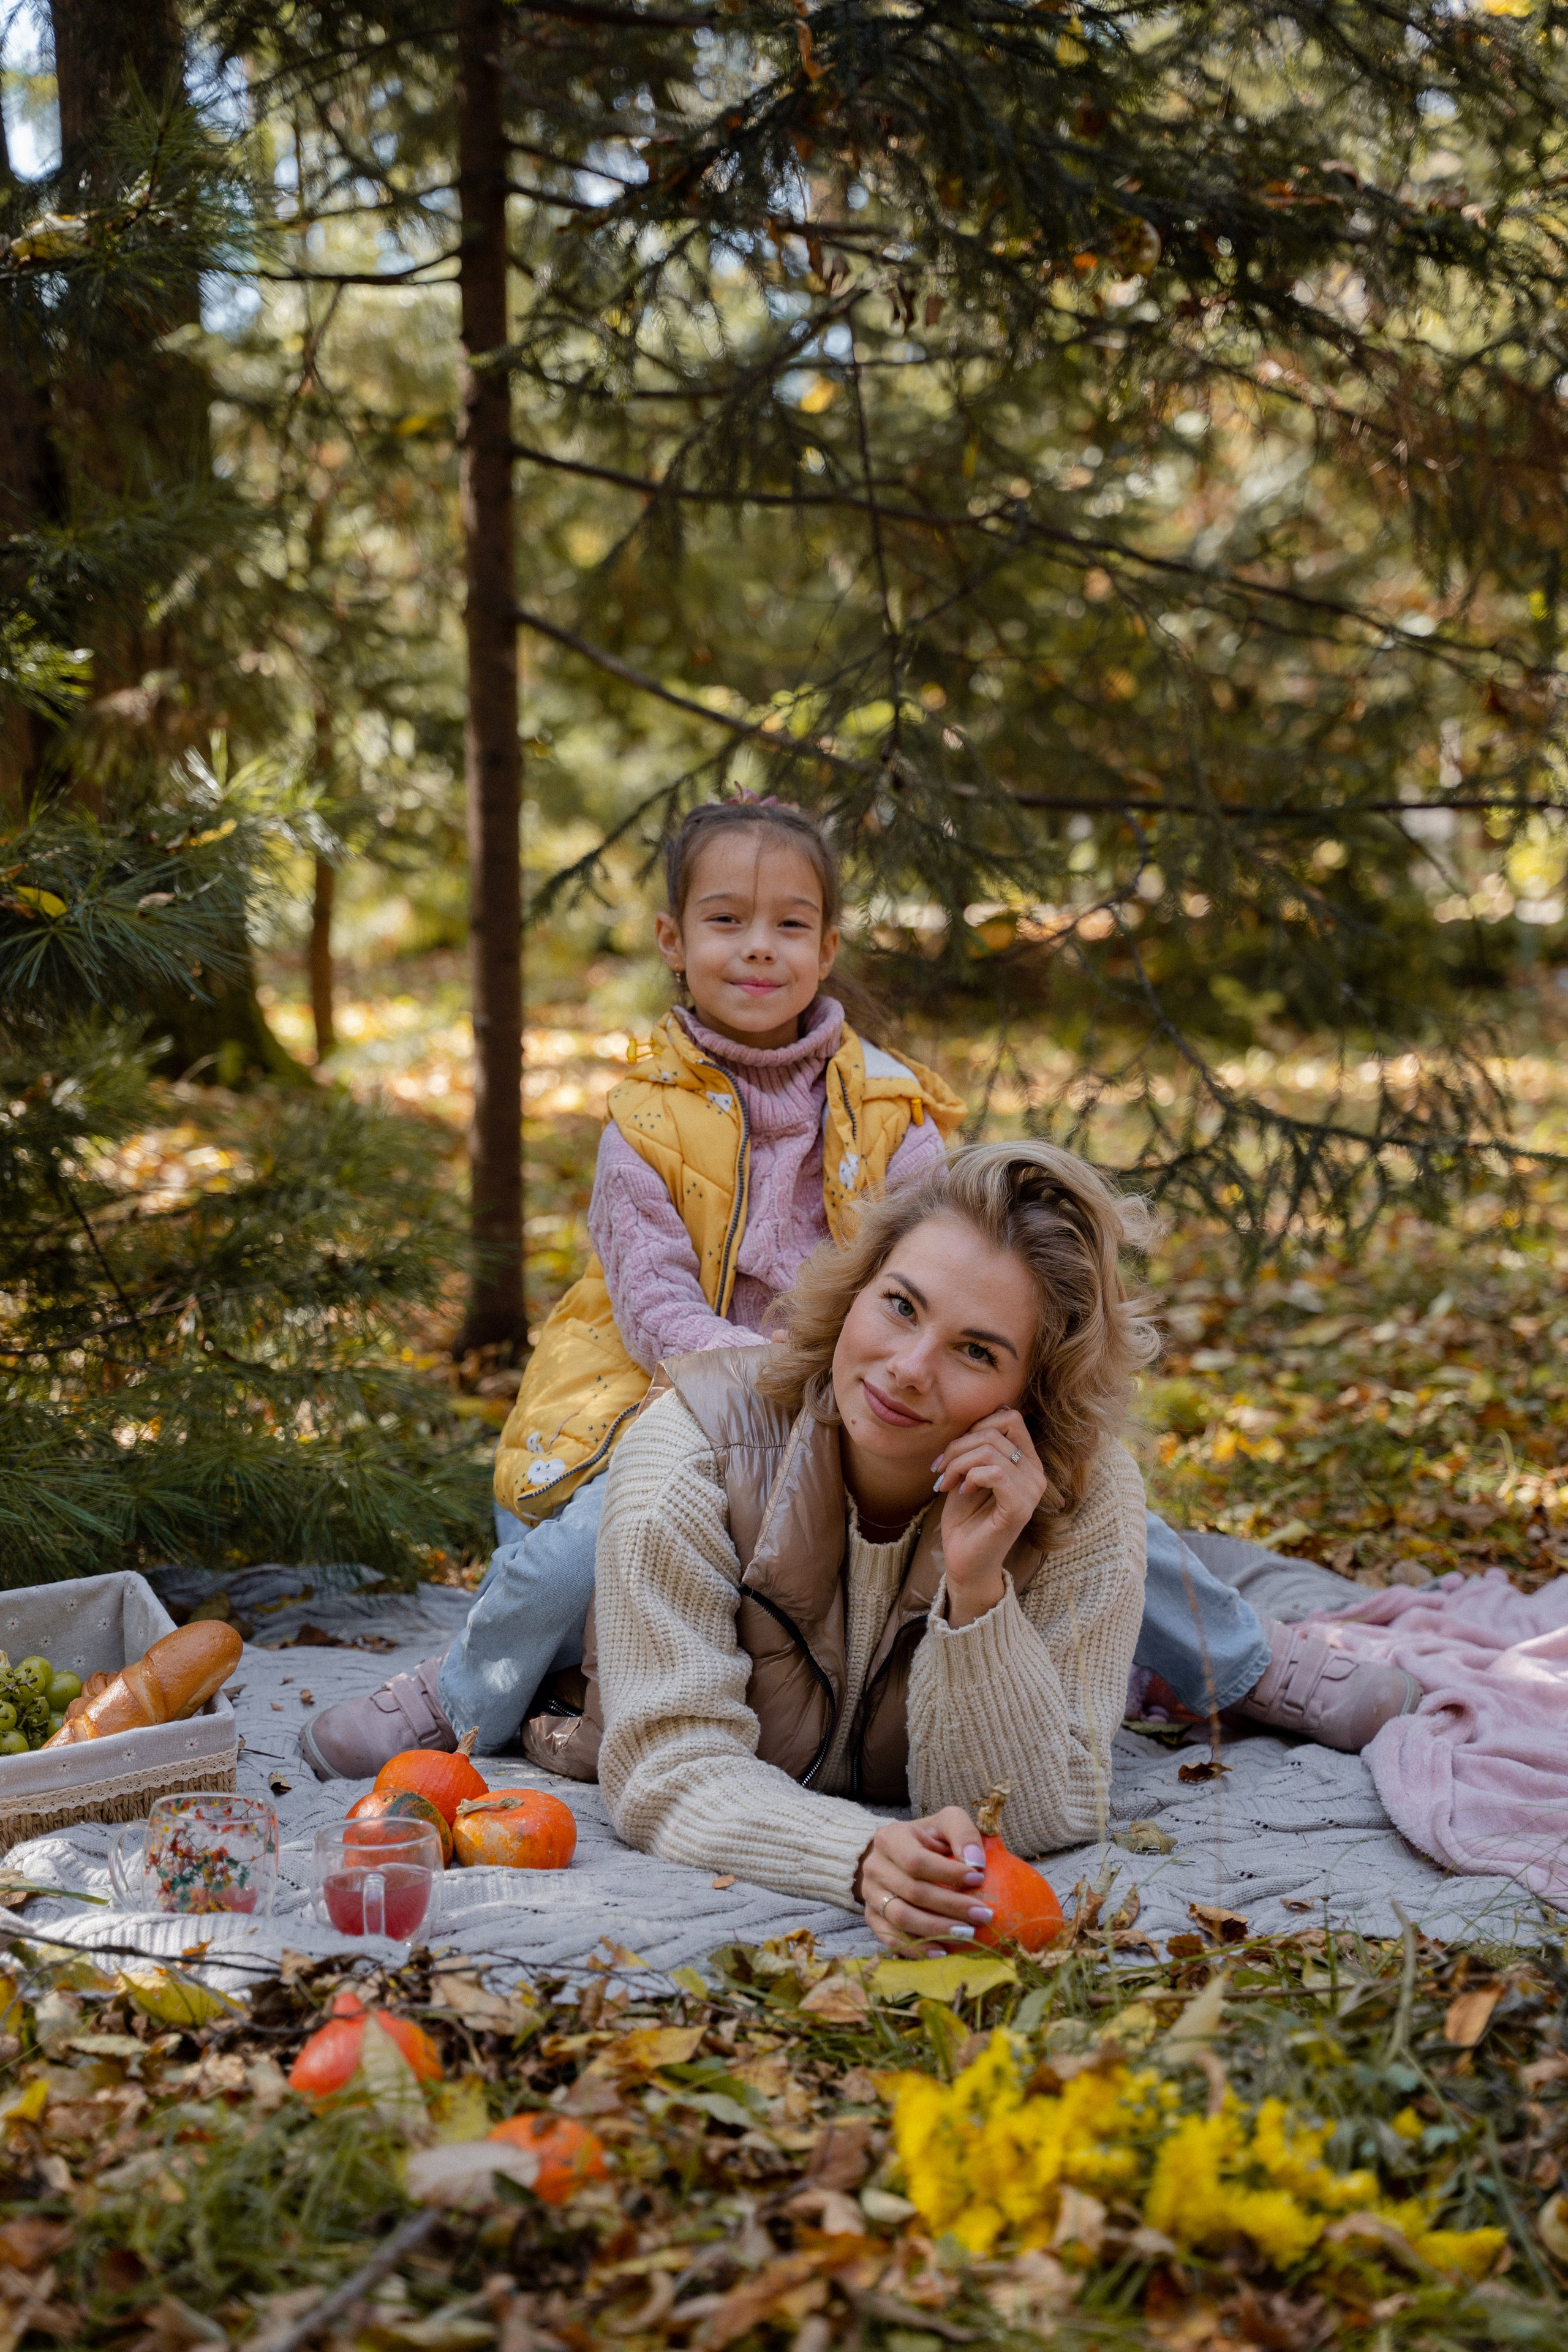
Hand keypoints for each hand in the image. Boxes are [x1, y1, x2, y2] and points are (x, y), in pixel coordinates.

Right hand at [856, 1809, 993, 1950]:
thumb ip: (962, 1832)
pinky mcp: (872, 1916)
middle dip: (951, 1906)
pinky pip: (890, 1937)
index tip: (979, 1878)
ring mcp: (870, 1894)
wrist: (896, 1854)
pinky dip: (916, 1948)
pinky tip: (942, 1952)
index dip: (948, 1873)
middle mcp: (874, 1866)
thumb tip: (976, 1862)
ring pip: (901, 1918)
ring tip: (968, 1934)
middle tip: (982, 1915)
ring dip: (937, 1930)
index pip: (916, 1861)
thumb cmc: (928, 1839)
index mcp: (890, 1838)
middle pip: (912, 1892)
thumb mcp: (946, 1823)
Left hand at [931, 1407, 1046, 1624]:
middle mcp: (1036, 1474)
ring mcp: (1031, 1492)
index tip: (952, 1451)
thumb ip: (977, 1445)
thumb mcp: (968, 1472)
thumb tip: (983, 1413)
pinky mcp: (1019, 1509)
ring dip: (957, 1463)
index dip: (976, 1425)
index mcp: (1027, 1462)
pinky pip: (995, 1473)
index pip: (1010, 1417)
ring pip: (990, 1450)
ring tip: (946, 1483)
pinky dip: (970, 1477)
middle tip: (941, 1469)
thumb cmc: (966, 1518)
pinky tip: (962, 1491)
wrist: (964, 1561)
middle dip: (959, 1444)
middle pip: (997, 1429)